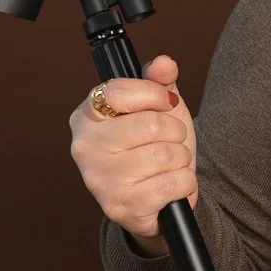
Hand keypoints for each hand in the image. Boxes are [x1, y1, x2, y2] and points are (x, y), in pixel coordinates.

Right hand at [67, 55, 196, 255]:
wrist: (159, 196)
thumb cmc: (154, 145)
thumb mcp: (158, 107)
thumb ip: (160, 80)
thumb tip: (164, 63)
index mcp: (86, 116)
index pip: (119, 92)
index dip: (153, 95)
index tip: (165, 102)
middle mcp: (85, 148)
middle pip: (150, 125)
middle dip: (175, 131)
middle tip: (170, 139)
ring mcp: (100, 180)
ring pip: (165, 154)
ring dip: (181, 158)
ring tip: (169, 164)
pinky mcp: (121, 208)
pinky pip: (173, 184)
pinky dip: (185, 182)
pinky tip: (171, 185)